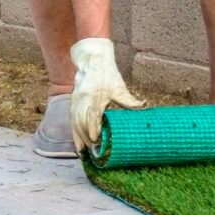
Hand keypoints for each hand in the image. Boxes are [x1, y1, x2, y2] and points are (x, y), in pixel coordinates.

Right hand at [69, 38, 144, 152]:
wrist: (92, 61)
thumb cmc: (107, 74)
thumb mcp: (118, 86)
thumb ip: (128, 99)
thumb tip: (143, 106)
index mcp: (94, 95)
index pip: (92, 114)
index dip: (93, 128)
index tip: (96, 140)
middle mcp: (82, 100)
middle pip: (81, 122)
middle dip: (87, 137)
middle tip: (95, 150)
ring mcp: (75, 102)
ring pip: (75, 124)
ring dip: (79, 138)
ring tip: (85, 153)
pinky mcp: (73, 104)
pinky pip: (72, 122)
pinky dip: (74, 135)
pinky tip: (78, 146)